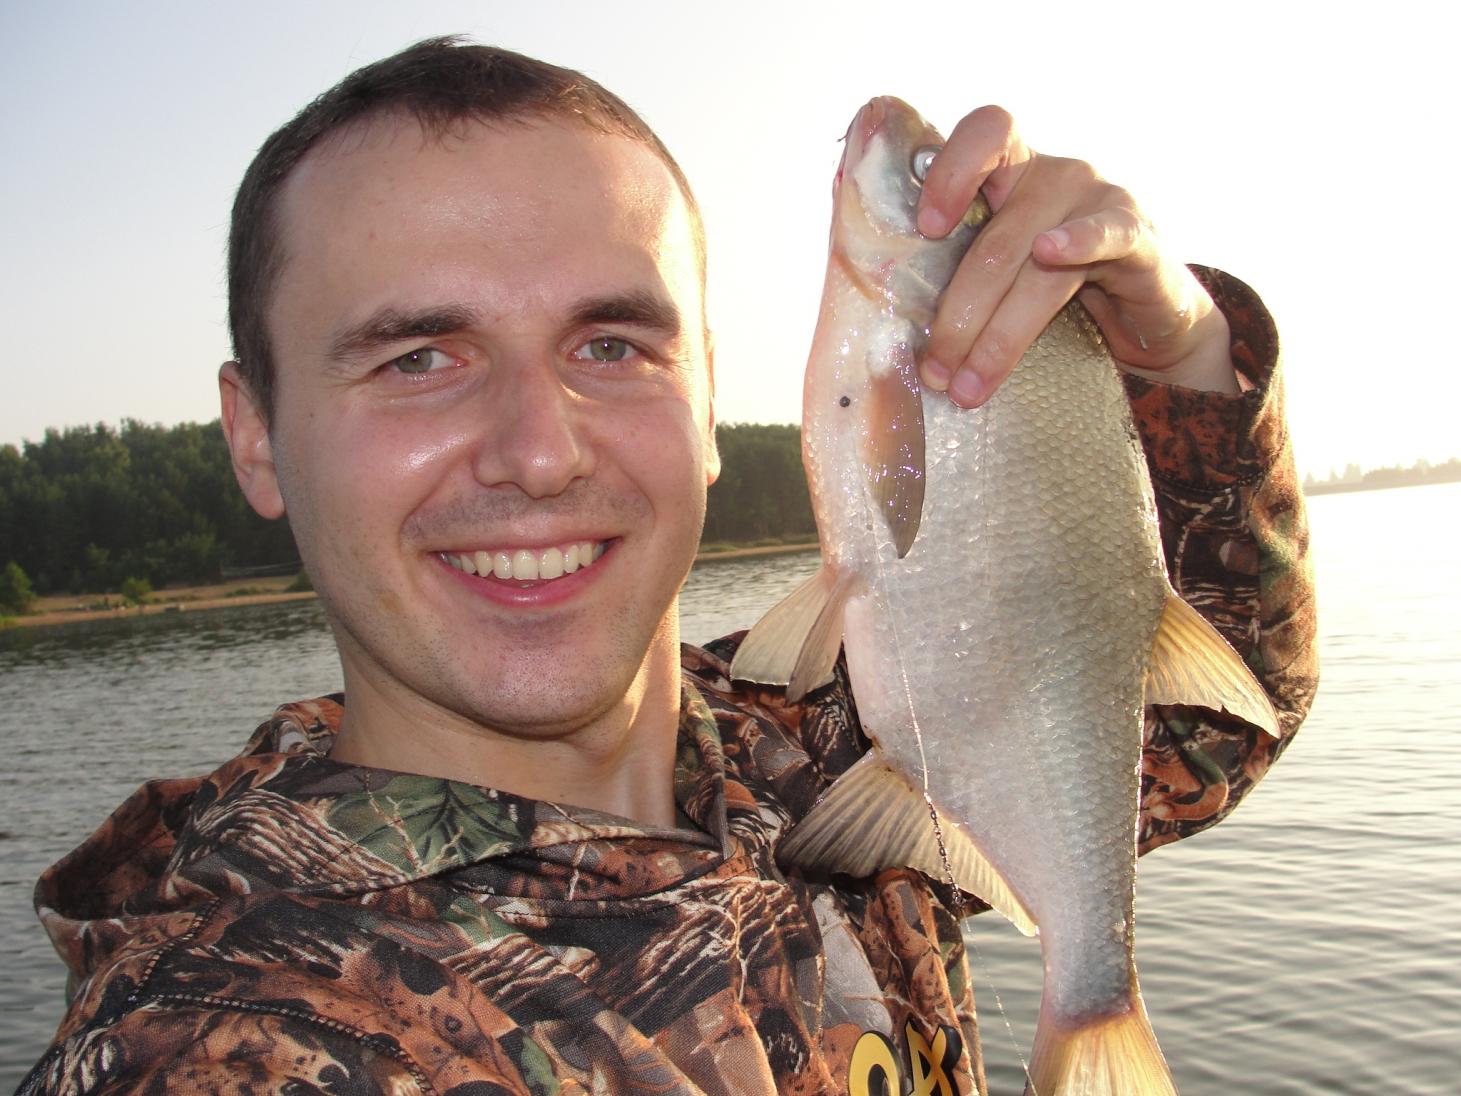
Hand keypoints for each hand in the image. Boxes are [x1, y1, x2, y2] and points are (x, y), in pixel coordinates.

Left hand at [915, 106, 1239, 407]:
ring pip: (1033, 263)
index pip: (982, 136)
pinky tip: (1052, 255)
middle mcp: (1052, 175)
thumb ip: (959, 273)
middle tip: (935, 371)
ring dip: (998, 337)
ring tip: (969, 387)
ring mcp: (1097, 198)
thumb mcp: (1005, 270)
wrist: (1148, 316)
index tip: (925, 229)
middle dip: (959, 317)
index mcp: (1011, 172)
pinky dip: (1077, 242)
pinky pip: (1105, 234)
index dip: (949, 171)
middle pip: (993, 241)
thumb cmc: (1059, 288)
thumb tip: (896, 334)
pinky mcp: (1137, 233)